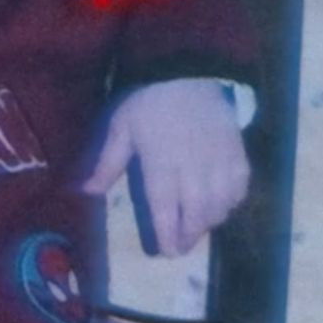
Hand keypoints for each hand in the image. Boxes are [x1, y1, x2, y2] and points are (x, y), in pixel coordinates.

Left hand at [82, 79, 250, 255]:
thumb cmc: (148, 100)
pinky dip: (232, 202)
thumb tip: (82, 192)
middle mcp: (193, 167)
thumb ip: (105, 163)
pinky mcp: (238, 152)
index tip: (165, 252)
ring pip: (220, 206)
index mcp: (160, 162)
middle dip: (189, 236)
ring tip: (197, 227)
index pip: (165, 209)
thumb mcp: (120, 127)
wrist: (187, 70)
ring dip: (209, 222)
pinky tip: (221, 205)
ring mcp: (219, 161)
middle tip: (180, 246)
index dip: (168, 235)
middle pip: (196, 214)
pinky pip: (240, 188)